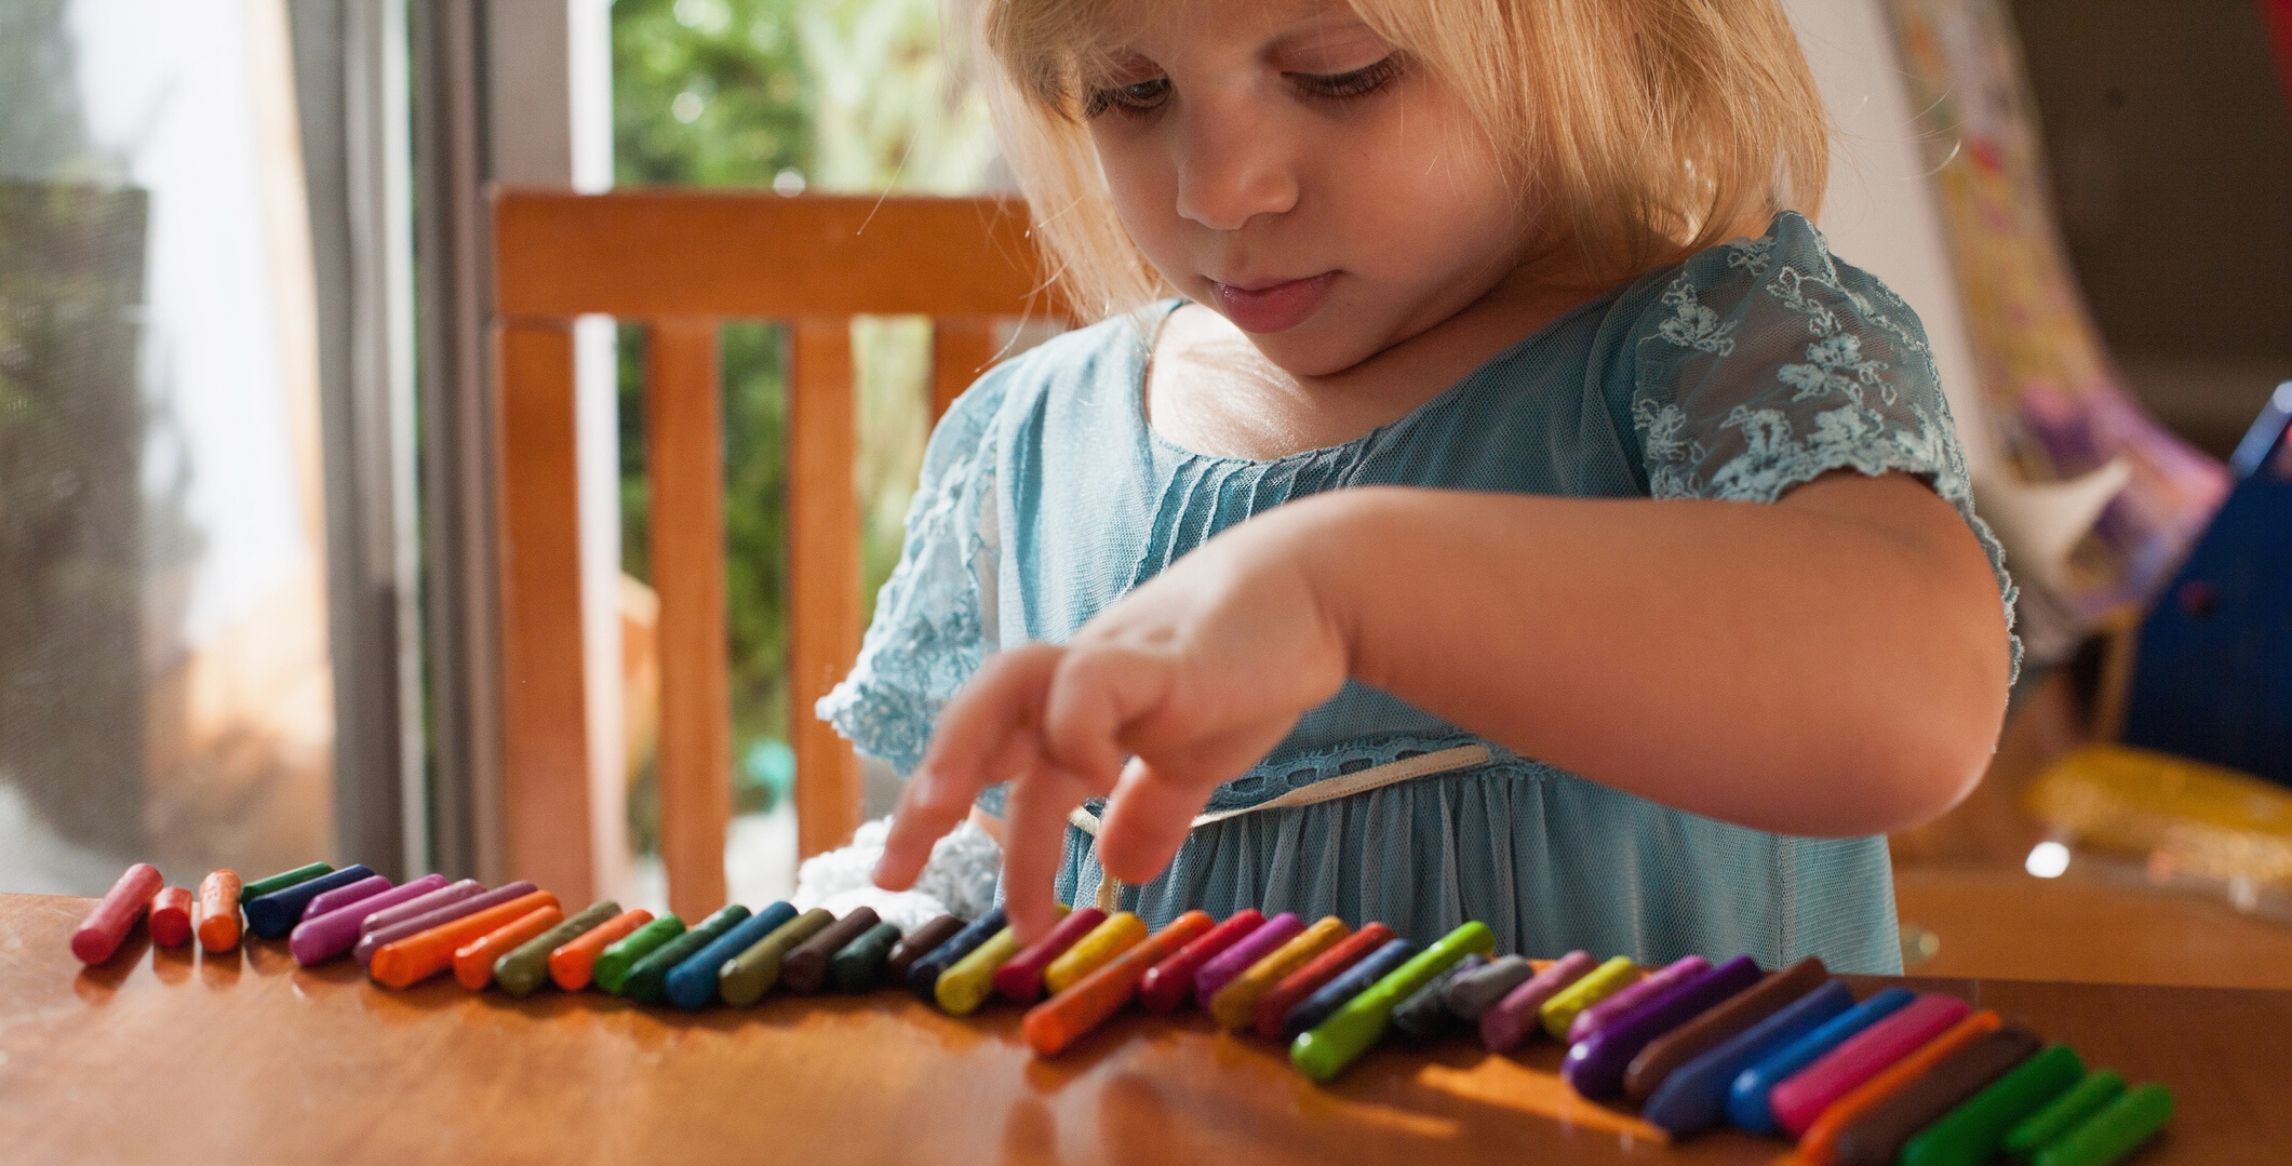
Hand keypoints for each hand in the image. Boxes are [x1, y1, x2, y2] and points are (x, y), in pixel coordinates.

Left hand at [872, 503, 1351, 941]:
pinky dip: (1075, 730)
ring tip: (938, 815)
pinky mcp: (1159, 658)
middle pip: (977, 716)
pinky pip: (1088, 683)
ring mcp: (1116, 662)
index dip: (941, 810)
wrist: (1321, 589)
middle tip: (891, 870)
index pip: (991, 752)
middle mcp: (1080, 679)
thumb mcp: (1194, 754)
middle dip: (927, 791)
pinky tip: (1096, 778)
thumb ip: (1153, 806)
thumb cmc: (1254, 661)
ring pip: (1010, 688)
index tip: (901, 878)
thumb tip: (1120, 870)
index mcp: (1079, 703)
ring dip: (964, 751)